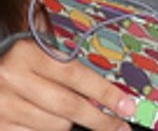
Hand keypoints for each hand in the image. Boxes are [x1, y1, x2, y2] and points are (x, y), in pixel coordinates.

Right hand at [0, 36, 134, 129]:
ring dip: (68, 123)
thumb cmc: (20, 64)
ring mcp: (3, 106)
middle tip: (119, 126)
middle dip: (98, 119)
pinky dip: (46, 130)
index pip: (76, 75)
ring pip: (55, 125)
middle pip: (68, 106)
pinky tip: (46, 121)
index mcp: (29, 53)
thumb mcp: (39, 54)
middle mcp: (14, 78)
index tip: (127, 106)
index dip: (105, 92)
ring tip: (67, 114)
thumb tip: (109, 89)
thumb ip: (67, 64)